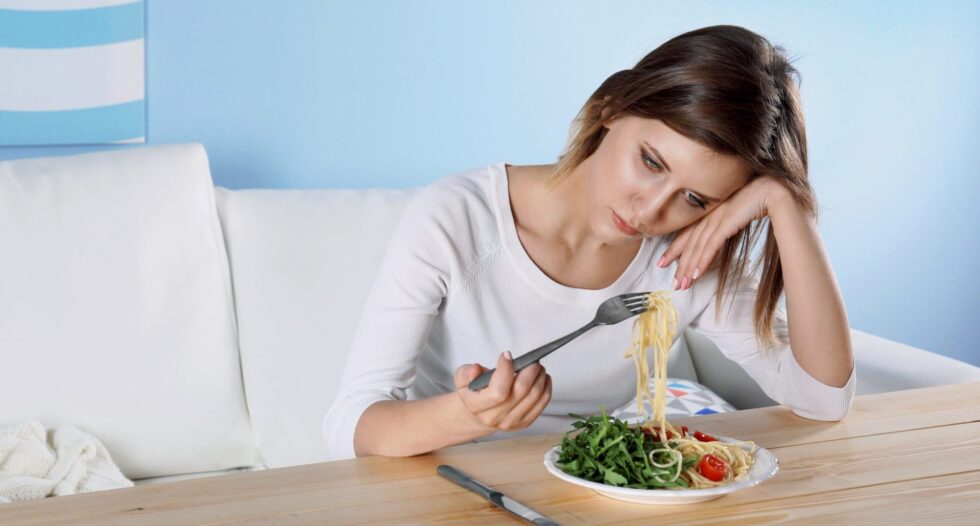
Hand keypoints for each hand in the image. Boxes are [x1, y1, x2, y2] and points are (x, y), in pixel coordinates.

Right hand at [454, 351, 552, 431]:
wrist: (478, 415)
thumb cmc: (473, 393)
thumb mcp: (462, 380)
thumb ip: (466, 372)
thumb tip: (476, 369)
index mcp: (476, 406)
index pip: (498, 390)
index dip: (506, 370)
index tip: (507, 355)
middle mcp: (494, 418)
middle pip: (521, 391)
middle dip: (530, 370)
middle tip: (531, 360)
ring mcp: (511, 423)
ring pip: (534, 396)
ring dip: (540, 377)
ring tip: (537, 366)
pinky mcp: (524, 423)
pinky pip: (542, 403)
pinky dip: (546, 387)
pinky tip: (542, 378)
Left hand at [657, 176, 791, 289]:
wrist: (774, 191)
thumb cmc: (758, 202)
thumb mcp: (736, 215)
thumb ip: (726, 224)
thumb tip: (718, 238)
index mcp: (711, 212)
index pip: (688, 233)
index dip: (674, 249)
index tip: (663, 262)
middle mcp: (710, 215)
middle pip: (689, 243)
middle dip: (679, 264)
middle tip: (672, 282)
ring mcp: (717, 218)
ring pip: (697, 247)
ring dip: (689, 268)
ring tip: (682, 284)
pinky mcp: (727, 222)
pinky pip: (711, 245)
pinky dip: (703, 260)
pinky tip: (697, 273)